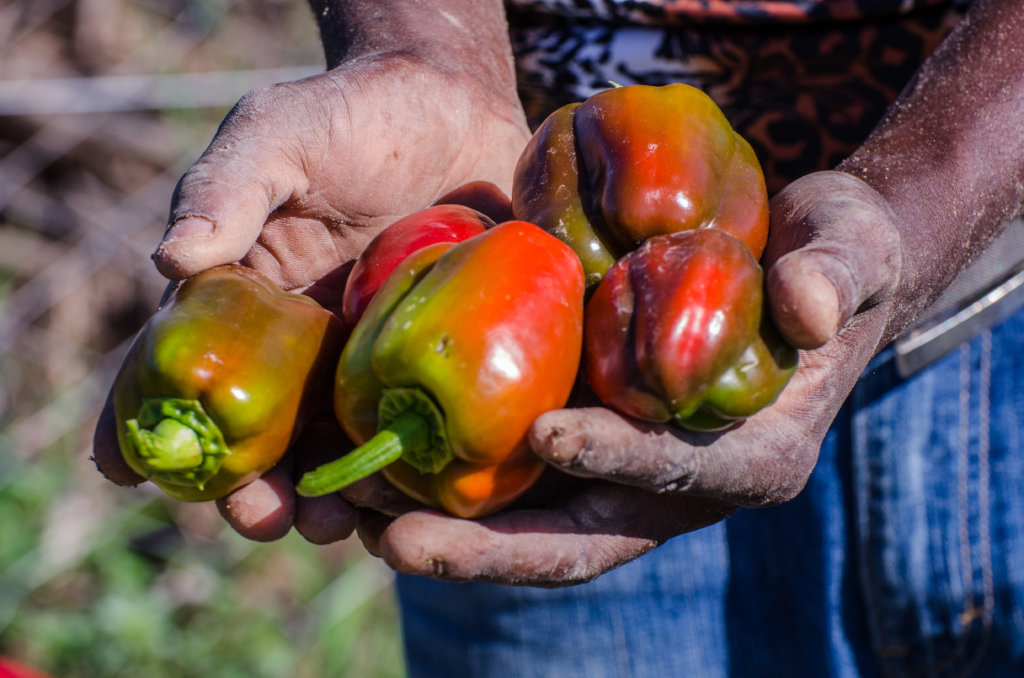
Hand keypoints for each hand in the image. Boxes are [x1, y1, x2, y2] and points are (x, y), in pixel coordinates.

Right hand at [92, 44, 531, 541]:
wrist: (454, 109)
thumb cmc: (353, 115)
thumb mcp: (278, 136)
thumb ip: (229, 188)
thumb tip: (172, 257)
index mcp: (243, 299)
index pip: (182, 369)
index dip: (145, 421)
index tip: (128, 470)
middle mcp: (299, 344)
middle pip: (262, 435)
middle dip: (255, 488)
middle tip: (264, 517)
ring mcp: (366, 358)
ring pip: (337, 449)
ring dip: (331, 497)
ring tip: (339, 524)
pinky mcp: (431, 359)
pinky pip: (415, 426)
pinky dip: (408, 471)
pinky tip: (415, 499)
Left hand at [356, 171, 903, 585]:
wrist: (798, 266)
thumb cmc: (832, 257)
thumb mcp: (853, 250)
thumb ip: (839, 273)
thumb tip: (807, 307)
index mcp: (753, 458)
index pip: (681, 475)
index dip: (620, 462)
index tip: (548, 436)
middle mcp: (682, 487)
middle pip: (582, 538)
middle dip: (492, 548)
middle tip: (397, 538)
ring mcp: (627, 476)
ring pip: (531, 526)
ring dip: (448, 531)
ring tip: (358, 515)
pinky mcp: (588, 445)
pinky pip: (516, 482)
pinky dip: (453, 484)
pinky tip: (381, 468)